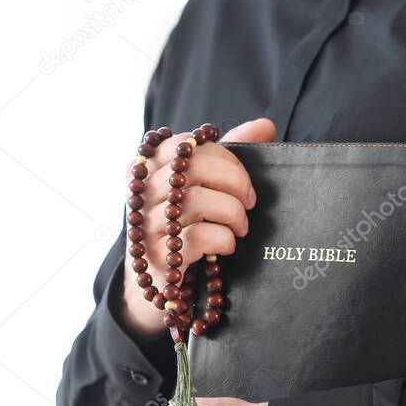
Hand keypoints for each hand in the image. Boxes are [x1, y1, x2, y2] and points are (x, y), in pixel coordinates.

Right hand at [120, 118, 276, 336]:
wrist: (158, 280)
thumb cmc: (183, 223)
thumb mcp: (200, 186)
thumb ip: (228, 154)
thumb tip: (265, 125)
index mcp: (146, 165)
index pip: (188, 143)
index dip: (225, 156)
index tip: (241, 176)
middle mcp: (140, 190)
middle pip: (195, 167)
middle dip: (235, 181)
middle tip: (250, 201)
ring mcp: (146, 224)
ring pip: (198, 201)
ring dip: (233, 213)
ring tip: (241, 226)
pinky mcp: (158, 256)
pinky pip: (200, 236)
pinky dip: (224, 240)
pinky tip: (227, 245)